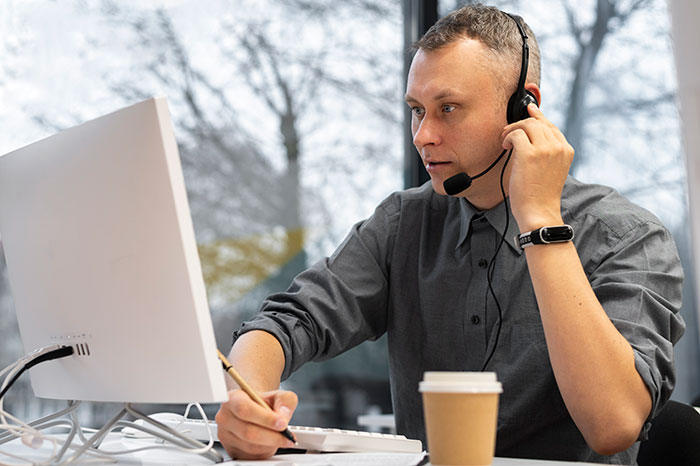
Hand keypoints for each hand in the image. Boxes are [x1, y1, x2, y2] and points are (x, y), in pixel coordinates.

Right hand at [215, 388, 297, 459]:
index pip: (245, 409)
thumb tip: (283, 416)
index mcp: (233, 399)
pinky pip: (251, 456)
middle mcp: (225, 417)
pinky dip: (265, 452)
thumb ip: (284, 401)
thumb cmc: (262, 402)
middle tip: (287, 436)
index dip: (265, 418)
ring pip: (251, 447)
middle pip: (248, 432)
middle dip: (272, 436)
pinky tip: (270, 443)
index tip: (282, 423)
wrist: (255, 409)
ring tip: (279, 437)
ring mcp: (226, 435)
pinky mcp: (231, 450)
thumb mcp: (277, 395)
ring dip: (270, 445)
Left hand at [501, 103, 573, 231]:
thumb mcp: (552, 170)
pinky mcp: (529, 154)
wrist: (539, 211)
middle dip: (521, 123)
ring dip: (512, 129)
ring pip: (527, 124)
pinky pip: (516, 134)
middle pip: (538, 122)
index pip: (551, 126)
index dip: (538, 116)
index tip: (529, 109)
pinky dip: (508, 138)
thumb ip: (548, 152)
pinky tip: (505, 147)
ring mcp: (545, 149)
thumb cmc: (541, 195)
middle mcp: (558, 147)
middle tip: (508, 133)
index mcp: (566, 150)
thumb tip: (530, 136)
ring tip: (505, 141)